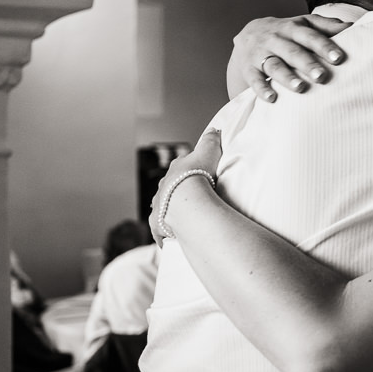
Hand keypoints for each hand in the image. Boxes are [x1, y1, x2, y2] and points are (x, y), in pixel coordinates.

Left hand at [150, 128, 222, 243]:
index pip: (179, 169)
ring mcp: (159, 207)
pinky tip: (170, 241)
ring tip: (180, 220)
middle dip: (175, 193)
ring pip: (161, 208)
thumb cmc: (198, 175)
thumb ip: (211, 140)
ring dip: (169, 212)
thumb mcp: (209, 151)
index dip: (187, 172)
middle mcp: (163, 188)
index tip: (195, 177)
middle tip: (190, 200)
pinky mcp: (158, 225)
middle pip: (168, 189)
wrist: (187, 199)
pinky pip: (160, 231)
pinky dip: (164, 236)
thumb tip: (214, 129)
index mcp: (174, 171)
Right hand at [228, 14, 352, 101]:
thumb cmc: (287, 33)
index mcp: (293, 28)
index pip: (310, 36)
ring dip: (286, 77)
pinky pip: (254, 78)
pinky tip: (272, 98)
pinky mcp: (248, 68)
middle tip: (322, 76)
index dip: (324, 46)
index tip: (339, 58)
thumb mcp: (305, 24)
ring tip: (300, 88)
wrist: (248, 35)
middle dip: (307, 64)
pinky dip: (262, 89)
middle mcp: (276, 39)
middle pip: (292, 51)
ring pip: (274, 65)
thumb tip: (354, 26)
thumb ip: (328, 26)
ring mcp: (260, 53)